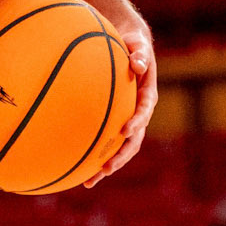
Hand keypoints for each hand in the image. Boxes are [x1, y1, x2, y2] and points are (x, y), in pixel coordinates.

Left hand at [84, 15, 157, 186]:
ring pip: (121, 148)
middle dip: (121, 155)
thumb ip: (139, 54)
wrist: (133, 48)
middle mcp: (139, 113)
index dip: (136, 122)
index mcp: (147, 96)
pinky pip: (107, 141)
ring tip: (91, 180)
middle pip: (134, 140)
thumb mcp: (138, 46)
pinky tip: (78, 169)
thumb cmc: (133, 45)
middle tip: (108, 168)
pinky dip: (95, 156)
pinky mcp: (116, 122)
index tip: (124, 131)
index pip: (144, 112)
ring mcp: (128, 120)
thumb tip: (137, 64)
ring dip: (108, 164)